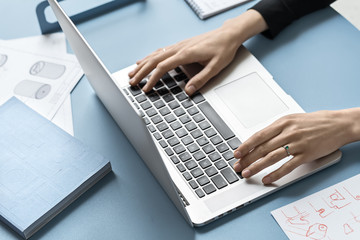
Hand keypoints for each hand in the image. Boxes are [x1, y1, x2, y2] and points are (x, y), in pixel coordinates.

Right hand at [128, 10, 267, 94]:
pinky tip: (144, 60)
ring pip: (155, 54)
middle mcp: (179, 48)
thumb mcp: (216, 67)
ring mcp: (178, 45)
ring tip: (132, 73)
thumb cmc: (223, 49)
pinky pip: (160, 51)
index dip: (152, 79)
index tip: (145, 88)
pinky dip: (150, 57)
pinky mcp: (180, 45)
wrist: (228, 34)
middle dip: (141, 72)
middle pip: (154, 60)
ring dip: (142, 64)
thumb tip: (188, 91)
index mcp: (186, 54)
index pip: (163, 67)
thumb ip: (201, 80)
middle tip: (131, 82)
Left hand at [233, 109, 359, 184]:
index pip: (259, 136)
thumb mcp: (292, 120)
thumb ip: (276, 130)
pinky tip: (267, 179)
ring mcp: (297, 144)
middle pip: (262, 148)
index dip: (246, 146)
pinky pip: (287, 166)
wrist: (337, 124)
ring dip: (257, 167)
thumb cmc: (314, 122)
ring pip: (272, 157)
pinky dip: (276, 174)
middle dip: (247, 158)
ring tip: (247, 173)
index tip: (236, 153)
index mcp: (282, 123)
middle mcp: (288, 133)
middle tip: (238, 166)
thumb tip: (257, 141)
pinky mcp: (306, 155)